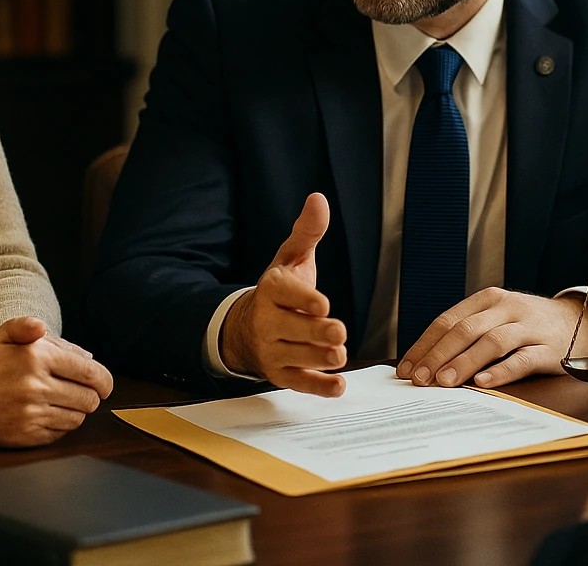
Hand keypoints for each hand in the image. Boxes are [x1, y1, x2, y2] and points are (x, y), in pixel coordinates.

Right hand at [0, 317, 114, 446]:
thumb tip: (79, 348)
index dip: (104, 380)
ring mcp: (30, 414)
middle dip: (90, 395)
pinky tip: (44, 415)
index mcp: (35, 356)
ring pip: (78, 418)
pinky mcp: (23, 437)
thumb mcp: (2, 336)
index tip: (103, 384)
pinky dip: (58, 426)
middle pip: (90, 398)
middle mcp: (35, 386)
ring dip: (75, 411)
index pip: (91, 372)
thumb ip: (37, 330)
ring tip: (59, 402)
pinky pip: (59, 434)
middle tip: (80, 392)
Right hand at [218, 193, 348, 396]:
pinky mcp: (280, 374)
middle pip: (291, 329)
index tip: (323, 304)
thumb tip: (318, 199)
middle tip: (338, 332)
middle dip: (315, 332)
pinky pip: (298, 384)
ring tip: (339, 355)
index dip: (303, 299)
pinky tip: (338, 387)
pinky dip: (318, 388)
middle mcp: (267, 321)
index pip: (284, 293)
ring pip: (295, 358)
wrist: (248, 327)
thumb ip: (307, 232)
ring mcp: (272, 350)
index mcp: (271, 290)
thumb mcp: (290, 258)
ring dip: (318, 359)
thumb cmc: (280, 290)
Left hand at [396, 288, 587, 388]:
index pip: (448, 320)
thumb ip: (469, 334)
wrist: (583, 321)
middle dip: (437, 355)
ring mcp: (529, 327)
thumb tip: (426, 363)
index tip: (406, 368)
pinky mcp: (549, 349)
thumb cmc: (529, 325)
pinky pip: (522, 359)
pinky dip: (500, 371)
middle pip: (465, 330)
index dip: (424, 344)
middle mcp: (507, 308)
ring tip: (443, 382)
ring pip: (491, 342)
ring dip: (464, 362)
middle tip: (419, 379)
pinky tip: (482, 383)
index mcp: (488, 299)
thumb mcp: (498, 319)